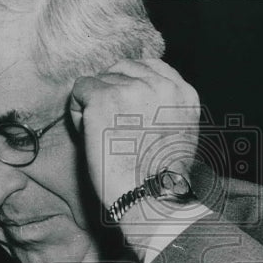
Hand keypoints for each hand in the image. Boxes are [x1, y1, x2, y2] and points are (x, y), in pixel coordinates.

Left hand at [69, 59, 199, 220]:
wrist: (149, 196)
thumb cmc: (162, 180)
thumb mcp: (181, 136)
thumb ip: (167, 110)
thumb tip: (143, 102)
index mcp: (184, 93)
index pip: (150, 66)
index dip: (130, 85)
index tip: (125, 109)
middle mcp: (160, 84)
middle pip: (122, 69)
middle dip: (112, 93)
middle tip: (113, 128)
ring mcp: (131, 88)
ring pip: (99, 80)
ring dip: (95, 105)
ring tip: (104, 137)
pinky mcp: (103, 97)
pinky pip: (79, 90)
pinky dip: (78, 113)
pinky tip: (88, 135)